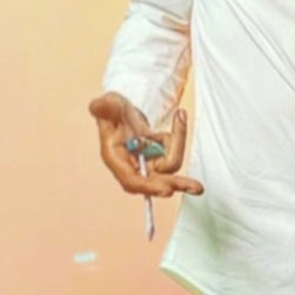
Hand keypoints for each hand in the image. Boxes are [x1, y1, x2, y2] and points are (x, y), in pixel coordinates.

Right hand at [88, 92, 203, 197]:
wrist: (123, 109)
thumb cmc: (113, 110)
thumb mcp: (109, 104)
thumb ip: (104, 107)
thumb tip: (97, 106)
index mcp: (116, 159)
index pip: (132, 181)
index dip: (149, 187)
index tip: (167, 189)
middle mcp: (132, 166)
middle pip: (156, 183)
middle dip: (177, 184)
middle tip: (197, 187)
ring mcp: (148, 163)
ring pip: (171, 163)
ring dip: (179, 140)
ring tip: (180, 116)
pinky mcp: (159, 158)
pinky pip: (175, 150)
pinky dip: (179, 135)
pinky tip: (176, 120)